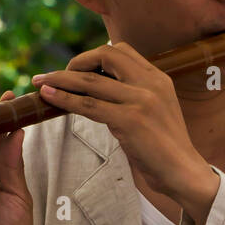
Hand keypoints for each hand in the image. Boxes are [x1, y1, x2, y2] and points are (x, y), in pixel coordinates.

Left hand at [32, 43, 218, 218]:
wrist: (185, 173)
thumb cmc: (166, 149)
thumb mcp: (156, 112)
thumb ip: (134, 96)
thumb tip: (100, 92)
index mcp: (159, 78)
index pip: (122, 51)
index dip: (94, 55)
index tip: (78, 69)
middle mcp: (151, 83)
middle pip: (105, 56)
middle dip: (76, 62)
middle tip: (56, 76)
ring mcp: (141, 100)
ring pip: (91, 81)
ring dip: (60, 79)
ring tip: (40, 83)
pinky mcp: (130, 120)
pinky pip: (88, 105)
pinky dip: (65, 99)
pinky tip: (50, 97)